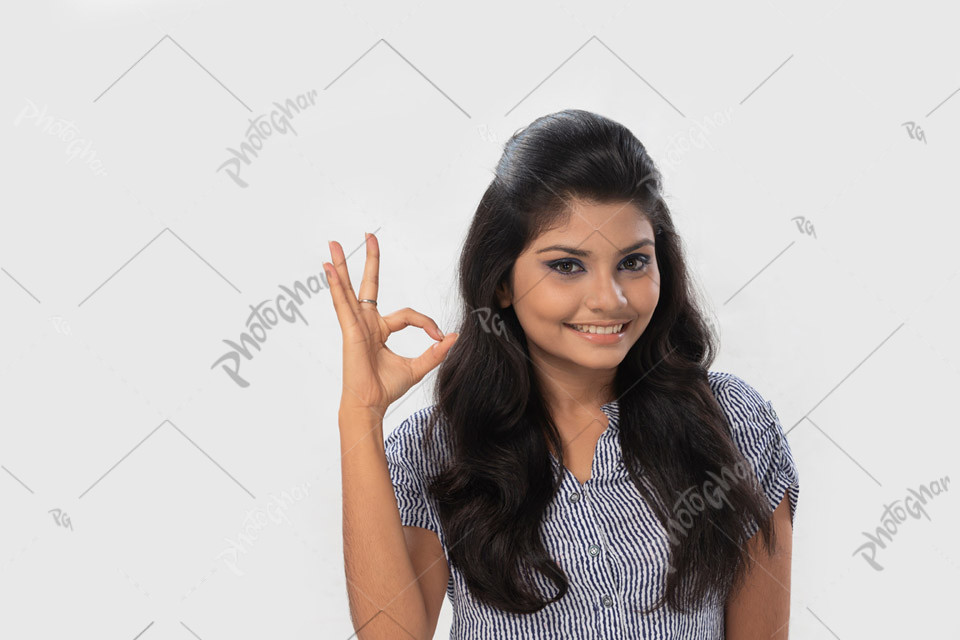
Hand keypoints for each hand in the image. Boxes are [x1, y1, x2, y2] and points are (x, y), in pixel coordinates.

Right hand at [324, 233, 458, 417]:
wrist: (371, 404)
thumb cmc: (386, 388)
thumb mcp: (418, 367)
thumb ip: (435, 352)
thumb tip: (454, 337)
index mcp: (380, 330)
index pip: (407, 315)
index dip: (425, 322)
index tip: (438, 336)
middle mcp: (366, 323)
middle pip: (368, 285)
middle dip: (370, 261)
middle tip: (369, 236)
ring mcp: (356, 324)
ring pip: (349, 289)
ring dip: (342, 265)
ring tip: (334, 243)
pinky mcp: (349, 330)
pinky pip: (342, 303)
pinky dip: (335, 285)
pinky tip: (328, 268)